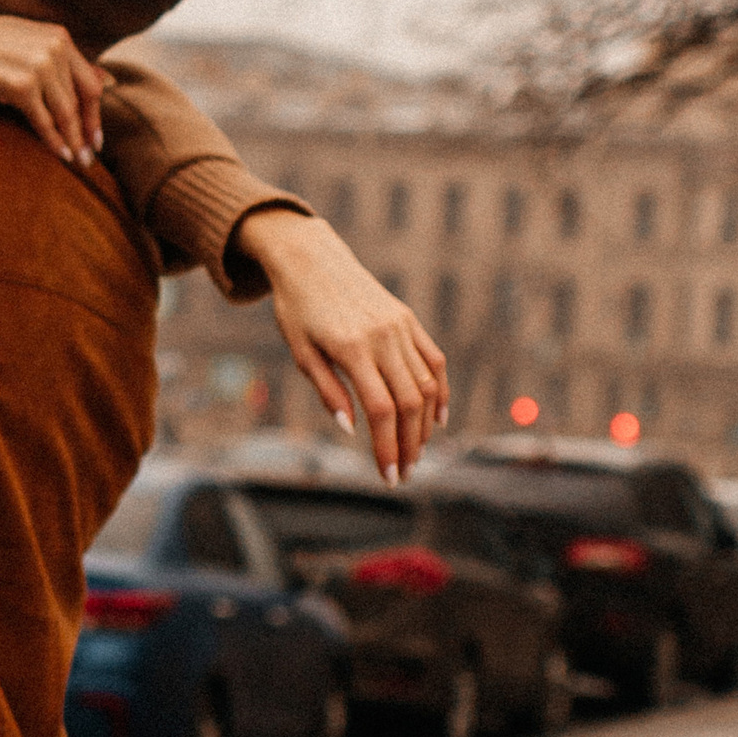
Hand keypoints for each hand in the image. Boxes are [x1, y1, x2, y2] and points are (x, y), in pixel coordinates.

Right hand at [0, 14, 107, 167]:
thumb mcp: (24, 46)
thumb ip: (59, 61)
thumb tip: (107, 81)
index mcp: (57, 36)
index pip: (89, 80)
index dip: (95, 113)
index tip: (96, 137)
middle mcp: (53, 46)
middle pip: (83, 98)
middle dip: (88, 131)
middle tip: (90, 157)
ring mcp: (39, 63)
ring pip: (67, 112)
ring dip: (74, 141)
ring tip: (79, 162)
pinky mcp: (21, 84)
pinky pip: (44, 120)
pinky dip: (54, 141)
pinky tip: (61, 156)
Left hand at [240, 210, 451, 482]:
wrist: (312, 260)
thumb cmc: (297, 310)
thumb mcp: (301, 352)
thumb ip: (327, 391)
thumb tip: (351, 430)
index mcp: (352, 348)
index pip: (381, 410)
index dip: (387, 447)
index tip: (389, 476)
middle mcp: (383, 337)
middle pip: (409, 402)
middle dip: (409, 444)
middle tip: (405, 473)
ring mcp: (400, 327)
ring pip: (426, 384)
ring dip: (424, 424)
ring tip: (416, 452)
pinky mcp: (408, 319)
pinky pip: (433, 359)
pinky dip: (440, 391)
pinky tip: (437, 418)